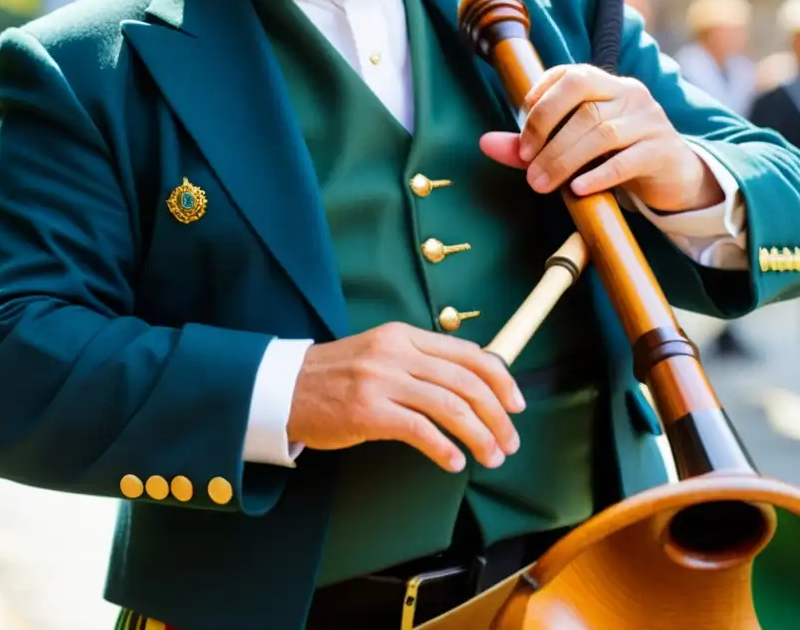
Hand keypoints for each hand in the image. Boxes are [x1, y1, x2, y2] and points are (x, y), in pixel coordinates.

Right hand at [286, 323, 524, 472]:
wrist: (284, 388)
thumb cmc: (335, 377)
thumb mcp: (380, 354)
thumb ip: (419, 362)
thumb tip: (469, 383)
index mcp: (403, 336)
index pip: (468, 353)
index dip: (500, 380)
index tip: (516, 404)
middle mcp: (396, 353)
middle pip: (466, 382)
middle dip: (497, 416)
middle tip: (509, 441)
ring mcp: (381, 381)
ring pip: (450, 407)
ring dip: (479, 436)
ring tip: (491, 456)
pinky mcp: (368, 411)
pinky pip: (420, 431)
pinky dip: (444, 449)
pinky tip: (454, 462)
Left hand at [479, 64, 724, 212]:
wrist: (672, 176)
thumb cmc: (614, 155)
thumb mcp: (573, 147)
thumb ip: (531, 144)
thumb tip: (484, 144)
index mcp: (606, 84)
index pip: (570, 75)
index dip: (541, 98)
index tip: (521, 133)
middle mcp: (629, 94)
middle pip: (582, 101)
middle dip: (546, 130)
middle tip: (526, 162)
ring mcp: (649, 120)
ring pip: (601, 132)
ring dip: (563, 159)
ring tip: (541, 184)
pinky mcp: (661, 150)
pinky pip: (627, 160)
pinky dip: (599, 175)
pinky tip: (578, 190)